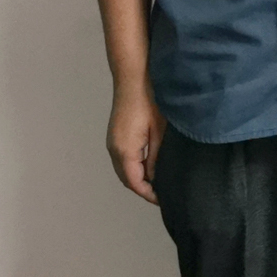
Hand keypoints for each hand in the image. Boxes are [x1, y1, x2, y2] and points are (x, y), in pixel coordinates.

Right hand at [107, 81, 165, 204]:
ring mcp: (113, 141)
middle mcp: (114, 149)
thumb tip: (156, 177)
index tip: (164, 199)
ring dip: (138, 178)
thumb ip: (157, 156)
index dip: (148, 193)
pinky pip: (123, 159)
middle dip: (143, 189)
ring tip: (158, 183)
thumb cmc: (150, 100)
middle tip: (163, 194)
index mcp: (125, 150)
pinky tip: (149, 166)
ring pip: (124, 169)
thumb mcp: (159, 131)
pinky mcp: (116, 135)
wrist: (134, 77)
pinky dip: (134, 167)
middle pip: (126, 179)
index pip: (135, 182)